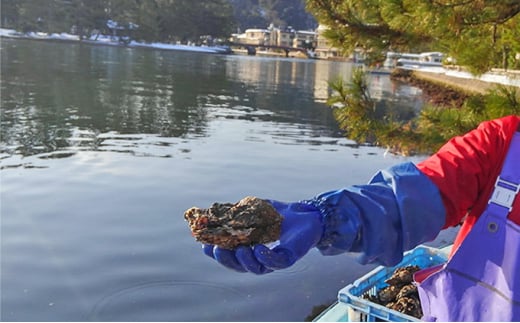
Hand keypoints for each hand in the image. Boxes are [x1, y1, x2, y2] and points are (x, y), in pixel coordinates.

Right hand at [203, 200, 323, 273]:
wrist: (307, 213)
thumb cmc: (280, 213)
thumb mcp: (255, 210)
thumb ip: (237, 212)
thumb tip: (214, 212)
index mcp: (250, 248)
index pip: (230, 255)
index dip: (217, 253)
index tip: (204, 245)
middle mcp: (261, 257)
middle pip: (239, 266)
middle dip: (227, 260)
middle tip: (218, 250)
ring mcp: (275, 259)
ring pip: (256, 268)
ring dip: (245, 261)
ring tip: (241, 250)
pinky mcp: (289, 258)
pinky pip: (276, 263)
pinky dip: (266, 257)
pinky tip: (259, 249)